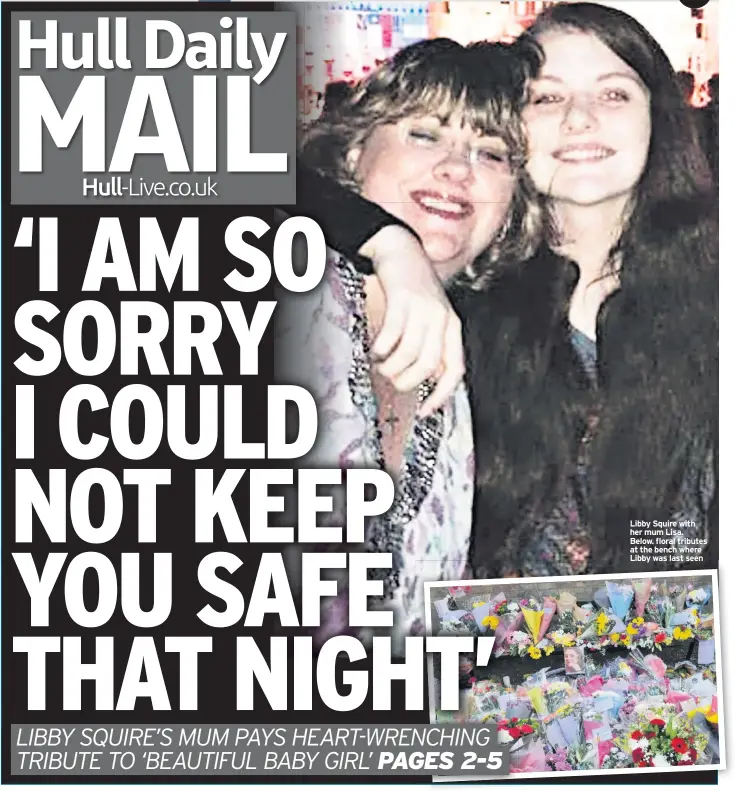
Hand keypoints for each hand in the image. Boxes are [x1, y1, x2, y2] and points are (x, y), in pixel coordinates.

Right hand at [360, 225, 464, 415]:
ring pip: (409, 354)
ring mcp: (424, 309)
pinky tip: (375, 348)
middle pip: (429, 365)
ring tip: (380, 363)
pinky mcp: (403, 299)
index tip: (424, 410)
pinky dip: (381, 348)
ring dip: (391, 366)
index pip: (455, 370)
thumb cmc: (415, 290)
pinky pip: (392, 335)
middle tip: (392, 379)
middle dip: (407, 381)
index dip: (441, 395)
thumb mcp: (432, 318)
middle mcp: (442, 320)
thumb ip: (433, 345)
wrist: (403, 251)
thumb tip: (428, 381)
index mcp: (452, 328)